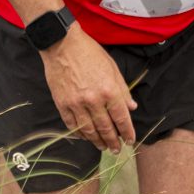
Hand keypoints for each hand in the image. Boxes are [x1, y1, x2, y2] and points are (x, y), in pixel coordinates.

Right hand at [41, 24, 135, 151]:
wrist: (62, 44)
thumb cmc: (89, 53)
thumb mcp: (112, 68)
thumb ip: (123, 90)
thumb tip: (131, 107)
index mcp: (109, 90)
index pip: (121, 118)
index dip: (127, 132)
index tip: (130, 140)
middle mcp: (93, 100)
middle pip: (106, 128)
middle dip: (113, 141)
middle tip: (117, 149)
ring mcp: (76, 104)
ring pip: (89, 130)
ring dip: (97, 141)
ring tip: (103, 147)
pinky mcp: (62, 104)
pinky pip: (72, 125)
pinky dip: (80, 134)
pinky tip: (85, 137)